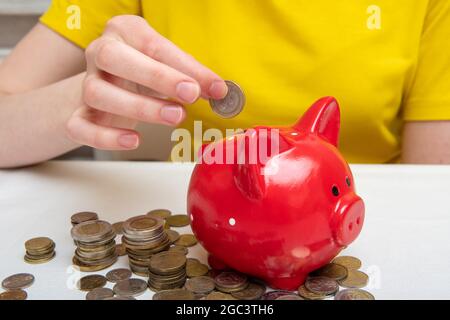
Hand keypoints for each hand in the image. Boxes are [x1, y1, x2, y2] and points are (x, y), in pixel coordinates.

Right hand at [66, 15, 227, 149]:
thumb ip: (192, 75)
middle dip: (155, 76)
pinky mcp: (79, 115)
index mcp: (124, 32)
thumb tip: (219, 91)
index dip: (183, 67)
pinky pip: (80, 126)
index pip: (152, 46)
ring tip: (174, 116)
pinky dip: (105, 137)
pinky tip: (133, 141)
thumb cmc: (144, 71)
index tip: (211, 87)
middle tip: (190, 94)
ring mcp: (86, 85)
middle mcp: (100, 54)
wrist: (112, 85)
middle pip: (113, 58)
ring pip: (98, 93)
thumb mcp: (169, 66)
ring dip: (138, 107)